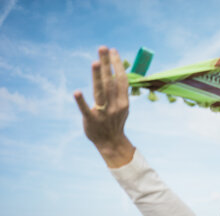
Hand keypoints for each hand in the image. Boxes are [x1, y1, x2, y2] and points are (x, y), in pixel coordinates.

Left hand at [74, 46, 134, 167]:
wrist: (111, 142)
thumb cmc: (115, 121)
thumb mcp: (122, 106)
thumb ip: (119, 91)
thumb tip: (117, 71)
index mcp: (123, 101)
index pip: (121, 79)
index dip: (117, 64)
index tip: (113, 51)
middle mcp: (115, 105)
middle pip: (110, 81)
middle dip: (107, 64)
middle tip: (103, 48)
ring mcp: (103, 113)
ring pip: (100, 91)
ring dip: (97, 76)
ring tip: (96, 61)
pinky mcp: (91, 120)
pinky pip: (86, 109)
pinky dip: (81, 101)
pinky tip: (76, 92)